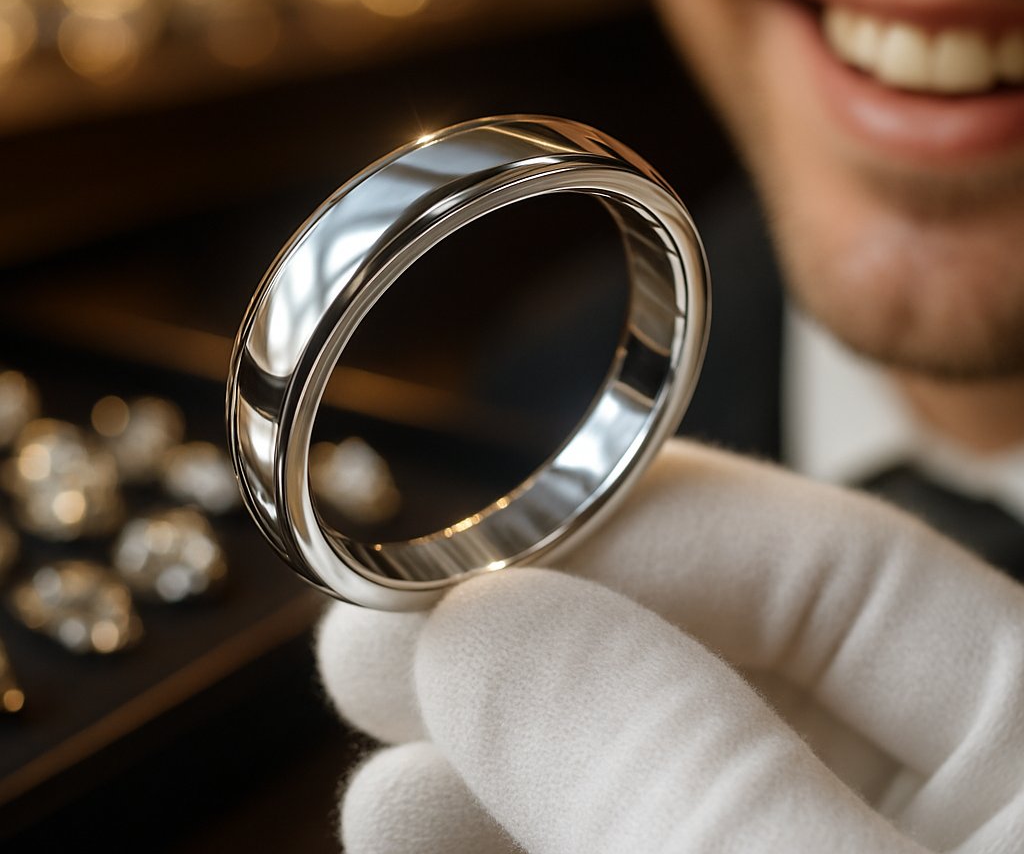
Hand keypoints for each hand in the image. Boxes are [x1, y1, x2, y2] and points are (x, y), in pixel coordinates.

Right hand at [317, 440, 1023, 852]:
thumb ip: (678, 766)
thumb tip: (479, 626)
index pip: (828, 567)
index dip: (628, 536)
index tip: (468, 559)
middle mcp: (968, 806)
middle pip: (724, 669)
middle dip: (533, 650)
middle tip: (375, 640)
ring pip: (665, 772)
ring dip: (505, 761)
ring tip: (375, 766)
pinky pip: (645, 847)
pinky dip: (530, 840)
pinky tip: (425, 831)